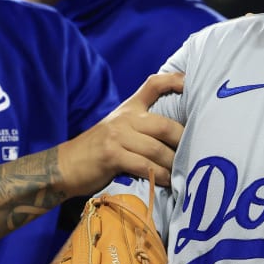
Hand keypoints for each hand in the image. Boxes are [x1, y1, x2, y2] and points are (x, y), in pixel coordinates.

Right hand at [57, 72, 183, 195]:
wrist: (64, 166)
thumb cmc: (97, 151)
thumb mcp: (117, 129)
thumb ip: (141, 127)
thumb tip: (175, 137)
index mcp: (128, 108)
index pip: (153, 85)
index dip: (174, 80)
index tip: (191, 82)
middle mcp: (125, 118)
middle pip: (164, 125)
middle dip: (183, 141)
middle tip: (198, 153)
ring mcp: (117, 136)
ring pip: (156, 149)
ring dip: (173, 164)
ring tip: (184, 174)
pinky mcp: (112, 155)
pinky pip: (144, 166)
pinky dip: (159, 176)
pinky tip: (167, 182)